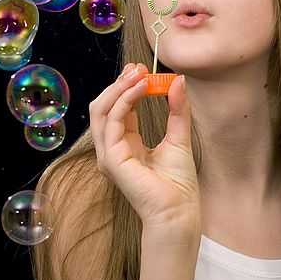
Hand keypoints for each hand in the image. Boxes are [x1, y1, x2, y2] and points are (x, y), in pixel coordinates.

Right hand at [89, 62, 200, 231]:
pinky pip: (112, 121)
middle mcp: (112, 149)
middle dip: (119, 84)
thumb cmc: (179, 184)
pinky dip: (124, 101)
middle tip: (138, 68)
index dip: (127, 87)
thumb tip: (178, 81)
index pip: (118, 109)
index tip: (141, 70)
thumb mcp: (179, 137)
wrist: (179, 211)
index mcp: (125, 145)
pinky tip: (140, 89)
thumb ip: (177, 110)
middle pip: (104, 106)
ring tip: (138, 74)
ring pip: (101, 110)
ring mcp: (108, 155)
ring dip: (119, 88)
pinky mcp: (112, 159)